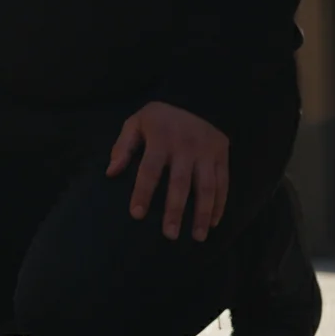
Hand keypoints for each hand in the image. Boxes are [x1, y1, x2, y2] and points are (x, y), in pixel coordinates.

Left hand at [107, 101, 228, 242]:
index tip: (137, 215)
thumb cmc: (159, 118)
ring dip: (202, 213)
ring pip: (207, 187)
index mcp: (161, 138)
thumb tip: (111, 172)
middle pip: (181, 183)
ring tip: (197, 237)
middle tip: (169, 235)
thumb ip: (123, 146)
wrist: (195, 98)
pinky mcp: (221, 155)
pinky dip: (220, 204)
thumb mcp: (136, 123)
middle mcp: (186, 146)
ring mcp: (207, 151)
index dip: (143, 192)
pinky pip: (223, 183)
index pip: (150, 169)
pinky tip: (213, 222)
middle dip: (175, 211)